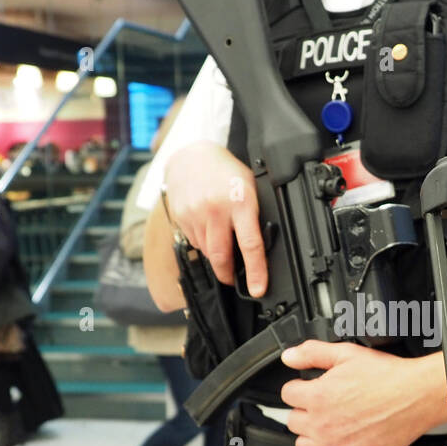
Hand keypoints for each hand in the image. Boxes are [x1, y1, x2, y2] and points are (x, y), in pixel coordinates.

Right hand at [163, 141, 266, 295]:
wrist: (192, 156)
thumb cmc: (227, 173)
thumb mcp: (250, 188)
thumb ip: (254, 215)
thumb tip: (265, 247)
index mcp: (241, 202)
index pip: (250, 244)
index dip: (255, 272)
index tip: (257, 289)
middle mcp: (216, 210)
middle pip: (221, 257)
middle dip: (228, 275)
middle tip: (234, 280)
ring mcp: (196, 214)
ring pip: (207, 252)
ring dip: (216, 256)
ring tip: (222, 241)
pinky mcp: (182, 218)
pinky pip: (195, 242)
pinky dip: (204, 243)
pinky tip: (208, 228)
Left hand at [279, 341, 438, 445]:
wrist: (416, 396)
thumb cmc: (387, 377)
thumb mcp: (347, 353)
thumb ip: (313, 353)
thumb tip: (289, 357)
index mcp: (317, 396)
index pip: (288, 394)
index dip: (300, 388)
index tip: (310, 388)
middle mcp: (321, 423)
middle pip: (293, 420)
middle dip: (305, 410)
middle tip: (323, 405)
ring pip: (302, 444)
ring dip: (310, 434)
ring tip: (328, 425)